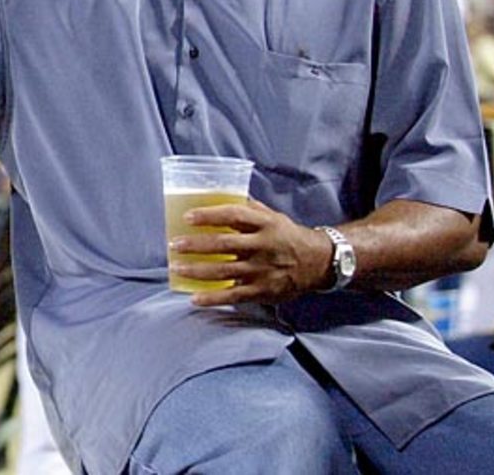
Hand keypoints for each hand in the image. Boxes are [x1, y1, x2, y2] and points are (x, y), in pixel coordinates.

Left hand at [169, 199, 332, 306]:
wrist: (319, 262)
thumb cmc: (287, 235)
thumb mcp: (272, 216)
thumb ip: (248, 208)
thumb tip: (218, 195)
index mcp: (265, 224)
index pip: (233, 215)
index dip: (209, 215)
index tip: (187, 217)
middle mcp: (263, 246)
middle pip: (224, 244)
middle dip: (196, 245)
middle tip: (174, 245)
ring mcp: (262, 270)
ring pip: (225, 271)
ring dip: (197, 270)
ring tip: (177, 268)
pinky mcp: (263, 291)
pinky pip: (234, 295)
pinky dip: (213, 298)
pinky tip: (195, 298)